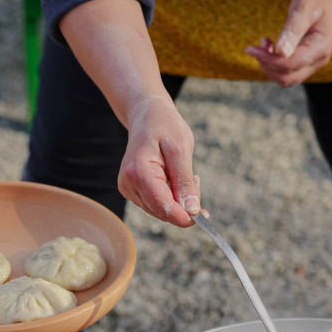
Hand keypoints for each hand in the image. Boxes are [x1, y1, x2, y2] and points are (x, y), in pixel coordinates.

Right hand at [118, 94, 201, 226]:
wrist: (147, 115)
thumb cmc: (164, 126)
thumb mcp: (181, 148)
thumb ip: (185, 182)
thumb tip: (191, 210)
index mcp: (139, 172)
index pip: (162, 207)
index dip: (184, 216)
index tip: (203, 214)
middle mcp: (128, 184)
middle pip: (162, 211)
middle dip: (183, 204)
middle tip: (195, 179)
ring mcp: (128, 188)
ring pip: (160, 210)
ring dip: (177, 200)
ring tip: (182, 174)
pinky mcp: (131, 190)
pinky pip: (156, 204)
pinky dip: (170, 196)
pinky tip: (173, 178)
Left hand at [244, 0, 331, 86]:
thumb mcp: (303, 9)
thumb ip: (292, 32)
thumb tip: (280, 52)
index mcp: (320, 47)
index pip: (289, 65)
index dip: (267, 60)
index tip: (251, 48)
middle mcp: (319, 60)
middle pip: (287, 78)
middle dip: (267, 65)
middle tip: (258, 46)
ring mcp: (313, 63)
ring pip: (286, 78)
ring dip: (270, 65)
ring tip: (265, 43)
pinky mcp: (306, 61)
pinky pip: (287, 71)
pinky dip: (274, 64)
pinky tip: (270, 47)